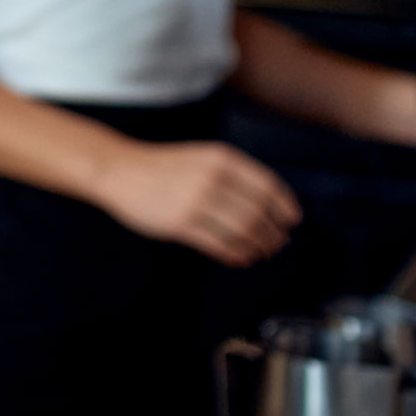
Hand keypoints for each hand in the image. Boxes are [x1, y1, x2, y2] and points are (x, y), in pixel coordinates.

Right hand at [92, 141, 301, 265]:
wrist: (122, 170)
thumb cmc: (165, 166)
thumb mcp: (203, 157)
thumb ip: (232, 174)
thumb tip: (268, 204)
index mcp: (221, 159)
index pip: (267, 186)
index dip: (284, 206)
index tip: (292, 220)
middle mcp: (212, 178)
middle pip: (257, 212)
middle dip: (273, 232)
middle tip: (277, 243)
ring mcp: (195, 201)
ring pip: (242, 230)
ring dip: (257, 245)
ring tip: (261, 252)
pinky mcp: (180, 224)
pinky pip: (219, 244)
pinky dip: (236, 254)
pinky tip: (240, 258)